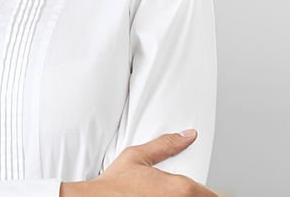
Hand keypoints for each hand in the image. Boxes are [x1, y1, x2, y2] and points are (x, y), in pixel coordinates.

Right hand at [61, 130, 215, 195]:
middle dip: (197, 195)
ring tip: (166, 194)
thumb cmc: (115, 183)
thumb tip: (188, 135)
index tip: (202, 191)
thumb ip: (166, 145)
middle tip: (181, 191)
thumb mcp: (137, 156)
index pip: (211, 194)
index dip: (208, 192)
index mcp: (181, 188)